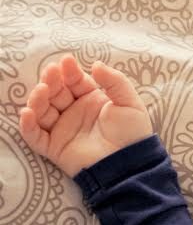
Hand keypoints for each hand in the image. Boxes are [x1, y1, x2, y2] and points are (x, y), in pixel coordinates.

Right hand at [18, 54, 152, 177]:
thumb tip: (95, 64)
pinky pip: (35, 136)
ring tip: (41, 90)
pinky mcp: (54, 147)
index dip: (70, 72)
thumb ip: (114, 81)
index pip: (75, 82)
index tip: (66, 61)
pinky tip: (28, 113)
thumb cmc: (132, 132)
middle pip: (56, 93)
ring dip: (38, 99)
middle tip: (51, 72)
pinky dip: (28, 125)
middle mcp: (75, 112)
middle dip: (52, 81)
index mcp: (92, 100)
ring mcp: (63, 129)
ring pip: (43, 111)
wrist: (129, 162)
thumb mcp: (129, 102)